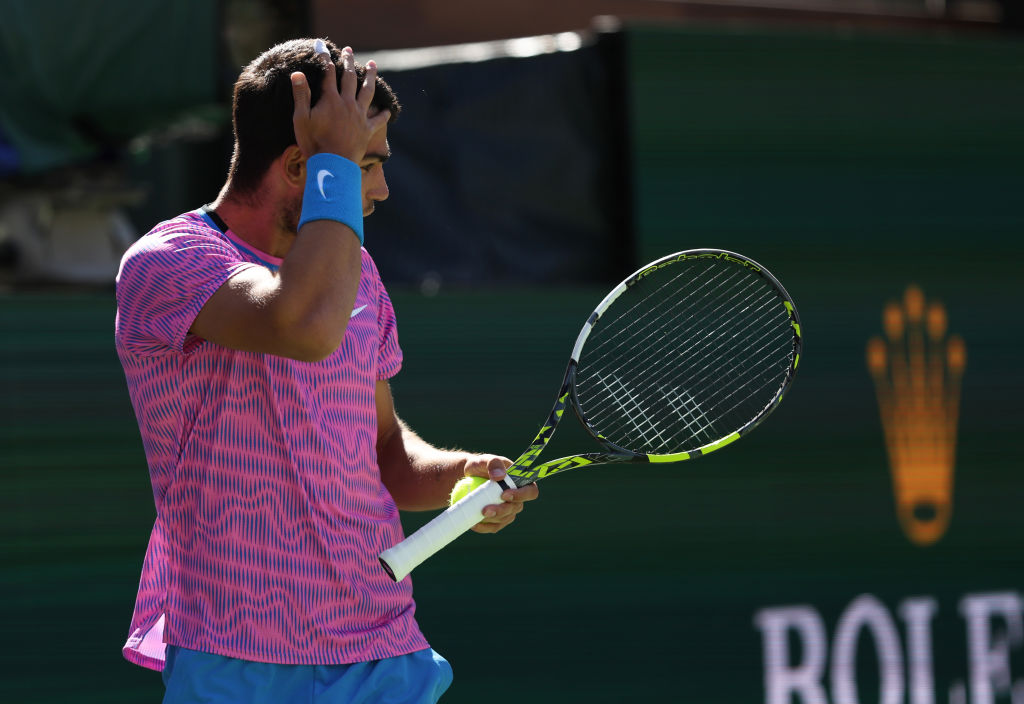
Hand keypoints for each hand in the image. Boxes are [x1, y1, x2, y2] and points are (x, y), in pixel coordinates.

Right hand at [290, 46, 389, 162]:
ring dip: (370, 77)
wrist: (333, 166)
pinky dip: (383, 114)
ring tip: (372, 65)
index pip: (328, 73)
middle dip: (348, 62)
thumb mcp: (301, 119)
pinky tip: (388, 109)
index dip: (324, 58)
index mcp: (331, 99)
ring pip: (367, 92)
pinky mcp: (367, 131)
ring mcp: (359, 116)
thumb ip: (301, 95)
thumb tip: (298, 73)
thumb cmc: (314, 143)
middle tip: (348, 50)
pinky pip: (378, 120)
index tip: (321, 46)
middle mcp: (347, 104)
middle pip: (349, 78)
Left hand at [462, 455, 539, 533]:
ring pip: (505, 519)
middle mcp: (517, 498)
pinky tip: (474, 524)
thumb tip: (500, 476)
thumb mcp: (484, 460)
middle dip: (501, 510)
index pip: (531, 491)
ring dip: (493, 519)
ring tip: (478, 514)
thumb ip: (493, 463)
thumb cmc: (479, 466)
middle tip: (485, 510)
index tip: (504, 495)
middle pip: (516, 508)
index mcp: (520, 482)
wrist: (467, 478)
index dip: (521, 495)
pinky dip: (484, 527)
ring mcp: (508, 510)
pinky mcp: (497, 519)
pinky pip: (494, 527)